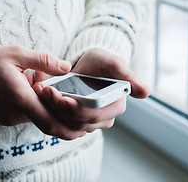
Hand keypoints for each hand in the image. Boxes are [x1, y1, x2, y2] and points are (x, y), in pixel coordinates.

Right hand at [0, 45, 87, 138]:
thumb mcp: (14, 53)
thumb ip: (43, 61)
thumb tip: (67, 67)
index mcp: (20, 99)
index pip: (53, 122)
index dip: (72, 125)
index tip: (85, 119)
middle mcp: (15, 114)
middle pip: (47, 118)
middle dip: (59, 108)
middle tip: (64, 92)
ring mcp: (8, 118)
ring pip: (36, 115)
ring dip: (43, 102)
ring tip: (35, 78)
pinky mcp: (3, 118)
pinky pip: (25, 113)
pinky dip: (32, 103)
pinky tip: (25, 85)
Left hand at [33, 48, 149, 136]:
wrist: (84, 66)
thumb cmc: (99, 62)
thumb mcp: (111, 62)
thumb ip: (125, 74)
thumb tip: (145, 92)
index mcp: (115, 106)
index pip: (95, 115)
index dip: (78, 109)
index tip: (62, 97)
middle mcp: (103, 118)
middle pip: (79, 123)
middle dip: (60, 108)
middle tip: (45, 91)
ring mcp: (87, 122)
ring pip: (67, 125)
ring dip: (52, 109)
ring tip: (41, 91)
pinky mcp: (73, 121)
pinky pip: (60, 123)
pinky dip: (49, 112)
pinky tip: (42, 98)